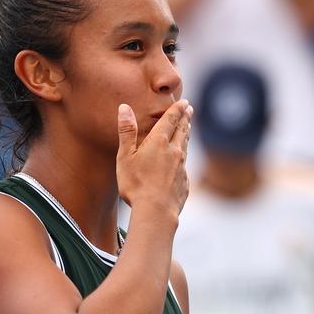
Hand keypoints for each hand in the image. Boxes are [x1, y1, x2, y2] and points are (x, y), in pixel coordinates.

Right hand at [116, 100, 191, 220]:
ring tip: (187, 129)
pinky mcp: (184, 183)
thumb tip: (124, 107)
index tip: (184, 102)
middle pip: (182, 131)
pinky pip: (184, 167)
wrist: (156, 211)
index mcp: (159, 143)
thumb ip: (126, 132)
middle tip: (190, 110)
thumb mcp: (125, 157)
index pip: (171, 120)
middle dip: (185, 119)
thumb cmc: (136, 184)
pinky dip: (183, 159)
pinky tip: (181, 162)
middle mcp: (174, 152)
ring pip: (185, 147)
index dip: (177, 110)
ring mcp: (182, 168)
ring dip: (186, 136)